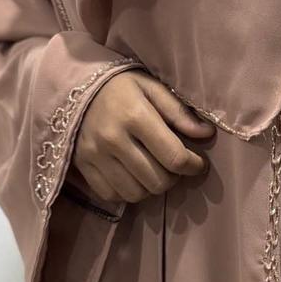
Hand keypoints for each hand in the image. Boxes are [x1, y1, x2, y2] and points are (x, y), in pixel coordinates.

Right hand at [73, 70, 214, 202]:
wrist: (74, 86)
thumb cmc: (120, 86)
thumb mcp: (152, 87)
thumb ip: (179, 112)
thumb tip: (206, 133)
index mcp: (136, 116)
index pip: (174, 157)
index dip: (194, 166)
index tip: (198, 163)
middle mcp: (114, 139)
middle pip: (157, 181)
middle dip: (174, 178)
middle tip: (173, 166)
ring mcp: (96, 156)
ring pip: (136, 193)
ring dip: (151, 187)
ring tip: (154, 171)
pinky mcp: (83, 166)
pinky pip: (111, 195)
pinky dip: (127, 192)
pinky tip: (132, 176)